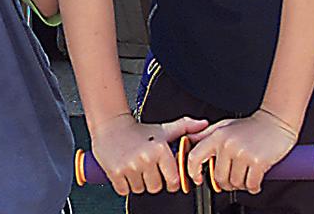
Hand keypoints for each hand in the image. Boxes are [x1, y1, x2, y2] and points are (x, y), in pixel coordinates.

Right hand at [90, 113, 208, 196]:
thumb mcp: (163, 129)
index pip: (173, 181)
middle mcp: (146, 158)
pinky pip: (124, 190)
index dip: (169, 180)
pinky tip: (124, 170)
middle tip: (146, 167)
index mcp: (160, 149)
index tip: (164, 174)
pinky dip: (123, 184)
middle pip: (156, 187)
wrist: (109, 123)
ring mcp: (130, 166)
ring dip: (137, 182)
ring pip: (140, 189)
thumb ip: (185, 127)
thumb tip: (204, 125)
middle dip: (152, 180)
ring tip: (134, 166)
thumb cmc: (138, 130)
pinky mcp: (115, 172)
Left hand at [186, 109, 297, 193]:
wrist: (276, 122)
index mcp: (216, 136)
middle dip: (225, 183)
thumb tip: (188, 142)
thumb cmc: (250, 126)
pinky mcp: (258, 162)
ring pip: (235, 183)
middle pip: (218, 177)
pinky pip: (251, 184)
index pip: (195, 157)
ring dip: (241, 185)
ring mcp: (243, 153)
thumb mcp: (223, 125)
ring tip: (245, 177)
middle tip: (232, 180)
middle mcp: (227, 145)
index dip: (193, 171)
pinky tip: (254, 182)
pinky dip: (253, 187)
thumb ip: (205, 134)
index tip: (197, 178)